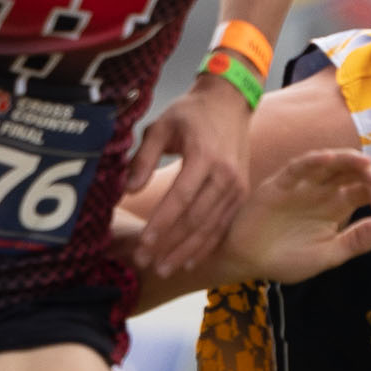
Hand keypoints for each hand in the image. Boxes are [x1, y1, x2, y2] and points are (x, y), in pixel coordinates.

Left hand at [128, 77, 252, 275]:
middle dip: (169, 245)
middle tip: (146, 262)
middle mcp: (225, 175)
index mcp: (205, 157)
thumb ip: (144, 158)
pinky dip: (205, 246)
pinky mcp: (241, 193)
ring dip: (186, 251)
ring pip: (210, 228)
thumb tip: (129, 190)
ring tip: (164, 268)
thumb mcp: (161, 125)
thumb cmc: (192, 112)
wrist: (230, 102)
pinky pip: (222, 226)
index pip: (181, 198)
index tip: (143, 242)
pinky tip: (189, 261)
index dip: (162, 223)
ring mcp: (237, 187)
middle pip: (195, 219)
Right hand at [225, 149, 370, 282]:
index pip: (366, 190)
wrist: (248, 262)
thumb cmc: (287, 259)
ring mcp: (302, 186)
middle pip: (352, 172)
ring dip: (347, 160)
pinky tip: (327, 159)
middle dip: (369, 174)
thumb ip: (355, 241)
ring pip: (329, 163)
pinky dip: (312, 161)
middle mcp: (323, 191)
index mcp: (337, 207)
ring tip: (365, 163)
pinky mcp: (279, 185)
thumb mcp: (327, 256)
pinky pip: (297, 168)